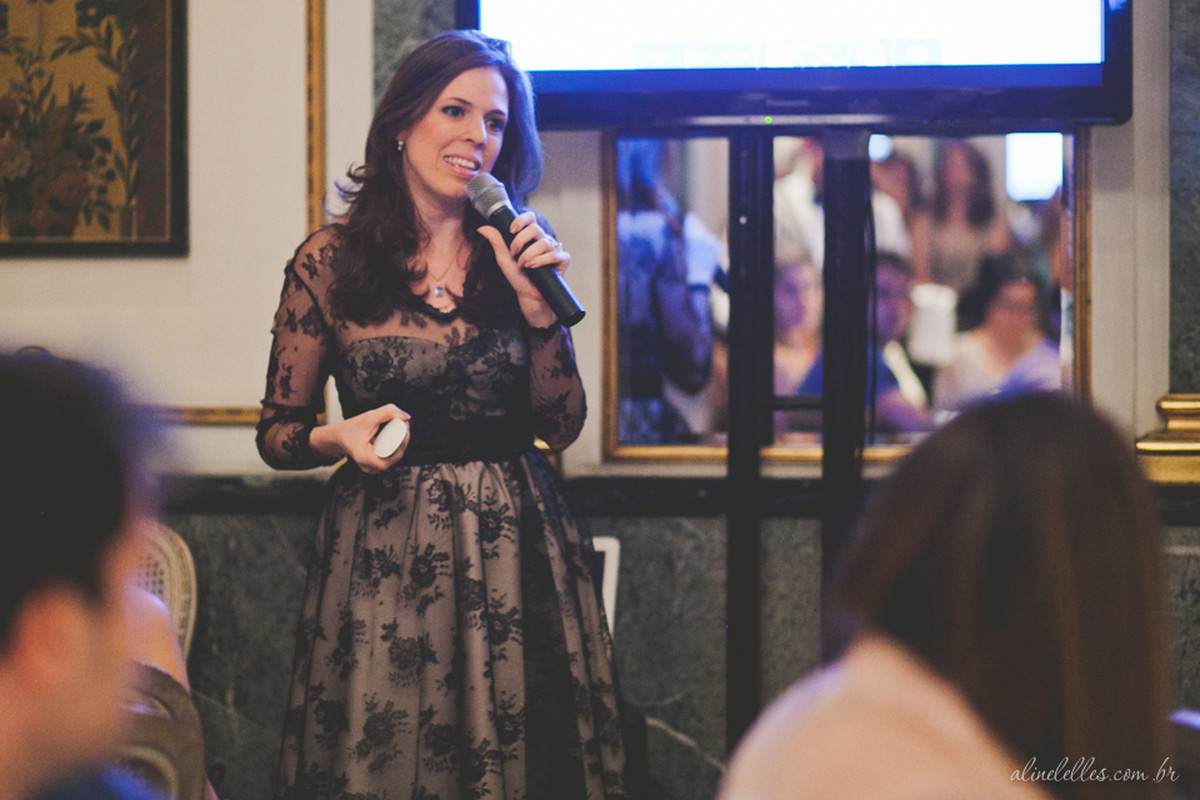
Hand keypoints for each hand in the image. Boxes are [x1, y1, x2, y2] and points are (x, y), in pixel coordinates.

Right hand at [309, 404, 410, 473]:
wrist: (338, 437)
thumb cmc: (350, 429)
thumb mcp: (368, 417)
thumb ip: (388, 412)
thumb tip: (407, 416)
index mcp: (365, 458)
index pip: (394, 456)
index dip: (403, 442)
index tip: (405, 428)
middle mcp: (369, 467)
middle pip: (396, 456)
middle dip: (403, 440)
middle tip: (405, 425)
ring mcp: (372, 468)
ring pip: (393, 457)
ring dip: (400, 443)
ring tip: (402, 428)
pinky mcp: (374, 465)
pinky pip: (389, 457)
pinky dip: (394, 446)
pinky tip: (398, 436)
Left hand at [477, 211, 569, 326]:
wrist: (528, 296)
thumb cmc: (518, 277)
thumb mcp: (503, 259)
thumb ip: (496, 242)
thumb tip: (482, 228)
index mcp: (531, 237)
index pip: (530, 218)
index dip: (522, 220)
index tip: (512, 231)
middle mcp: (544, 240)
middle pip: (535, 228)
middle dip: (521, 242)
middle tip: (515, 254)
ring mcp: (554, 249)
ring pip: (544, 243)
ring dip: (529, 256)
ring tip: (525, 266)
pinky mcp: (563, 260)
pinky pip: (555, 254)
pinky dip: (542, 261)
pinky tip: (534, 267)